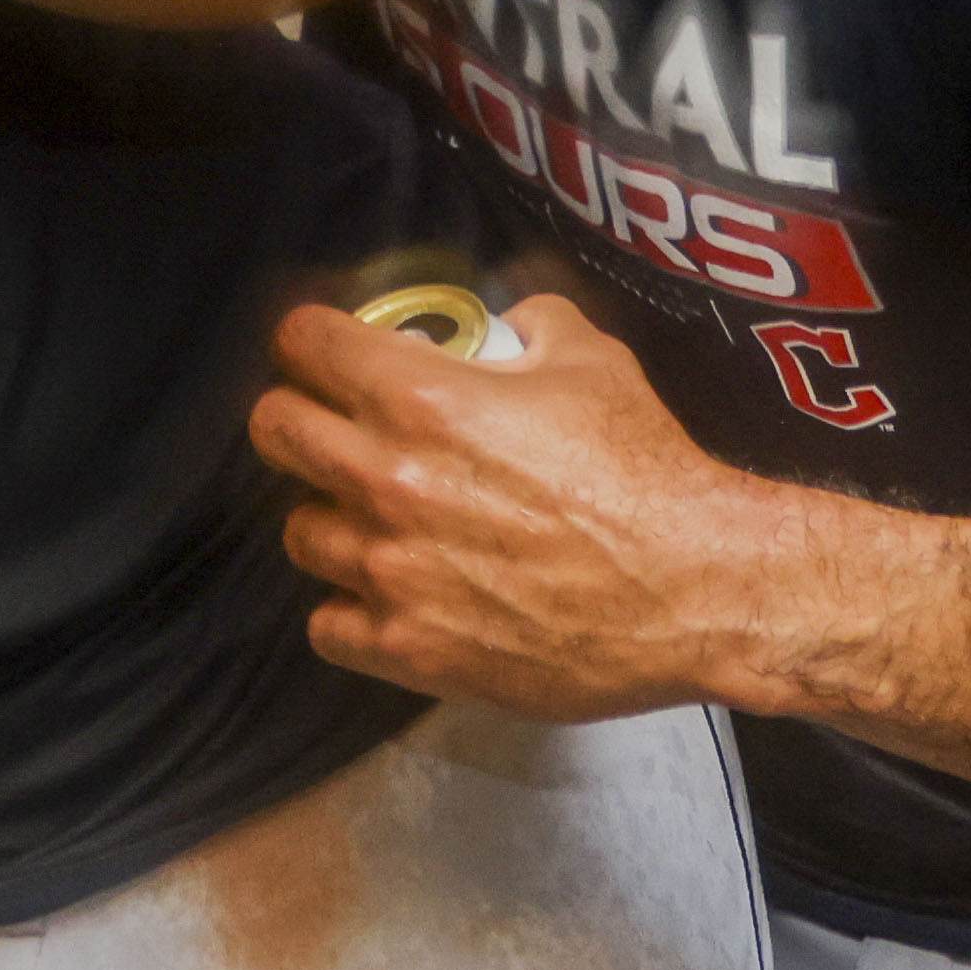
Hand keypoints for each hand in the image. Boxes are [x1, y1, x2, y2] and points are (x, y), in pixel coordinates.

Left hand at [251, 296, 758, 721]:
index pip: (304, 344)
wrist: (695, 587)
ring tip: (374, 517)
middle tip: (334, 424)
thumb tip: (506, 321)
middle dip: (298, 415)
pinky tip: (389, 593)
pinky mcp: (410, 649)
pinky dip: (349, 608)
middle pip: (274, 432)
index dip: (312, 339)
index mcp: (420, 398)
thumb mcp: (591, 360)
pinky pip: (328, 625)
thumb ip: (529, 324)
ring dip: (331, 516)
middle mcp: (387, 480)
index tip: (327, 350)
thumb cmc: (647, 470)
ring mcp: (391, 572)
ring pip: (298, 532)